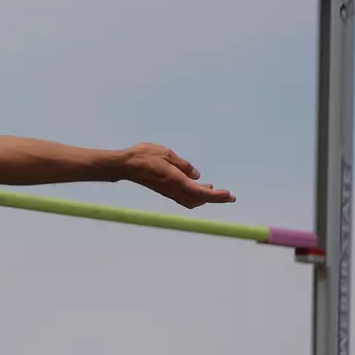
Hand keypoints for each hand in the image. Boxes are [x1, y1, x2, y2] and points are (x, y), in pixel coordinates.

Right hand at [118, 142, 235, 207]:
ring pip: (191, 200)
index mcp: (177, 181)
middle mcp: (174, 190)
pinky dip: (194, 194)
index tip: (229, 195)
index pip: (201, 193)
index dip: (217, 196)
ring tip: (213, 189)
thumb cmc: (145, 156)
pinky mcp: (164, 191)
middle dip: (214, 198)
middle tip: (229, 196)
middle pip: (199, 200)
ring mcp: (168, 192)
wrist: (125, 165)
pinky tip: (196, 186)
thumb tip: (197, 176)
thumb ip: (184, 166)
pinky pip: (184, 197)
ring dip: (204, 197)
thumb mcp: (168, 154)